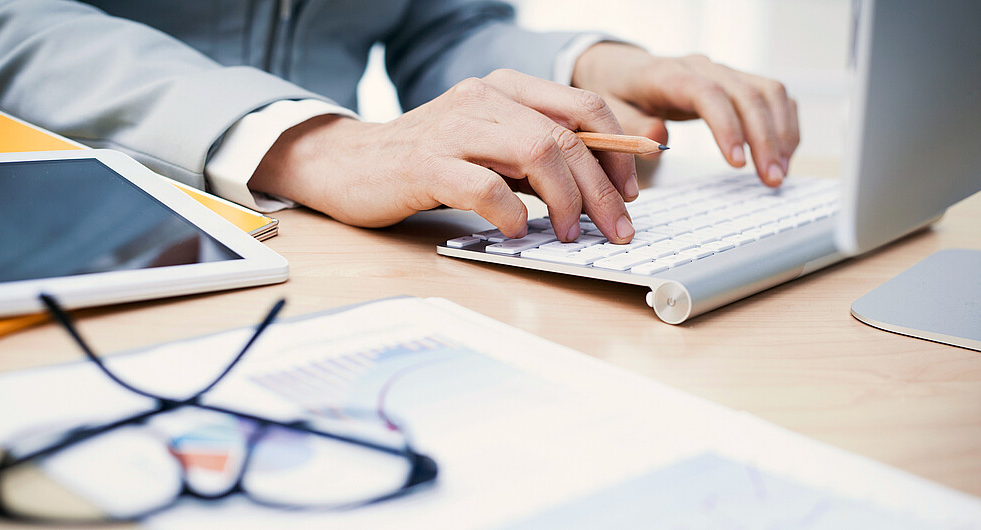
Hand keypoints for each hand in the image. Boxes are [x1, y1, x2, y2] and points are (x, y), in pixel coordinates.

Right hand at [250, 69, 637, 241]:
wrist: (349, 164)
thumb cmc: (430, 161)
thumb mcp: (492, 149)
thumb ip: (537, 157)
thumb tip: (603, 186)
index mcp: (507, 89)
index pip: (585, 107)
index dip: (619, 151)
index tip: (631, 194)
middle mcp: (485, 99)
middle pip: (567, 137)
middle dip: (603, 189)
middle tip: (617, 230)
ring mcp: (454, 128)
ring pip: (537, 153)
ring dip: (566, 201)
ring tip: (569, 234)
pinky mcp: (425, 163)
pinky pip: (484, 186)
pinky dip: (511, 213)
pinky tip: (515, 231)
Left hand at [572, 43, 799, 186]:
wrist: (623, 68)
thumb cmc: (617, 92)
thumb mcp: (609, 111)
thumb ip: (631, 127)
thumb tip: (659, 142)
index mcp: (668, 75)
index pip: (707, 94)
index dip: (727, 127)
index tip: (737, 163)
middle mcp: (702, 68)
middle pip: (747, 94)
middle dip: (765, 139)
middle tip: (771, 178)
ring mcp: (723, 72)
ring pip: (769, 92)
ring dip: (781, 133)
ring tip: (778, 172)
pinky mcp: (737, 81)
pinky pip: (773, 95)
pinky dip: (784, 123)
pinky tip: (784, 153)